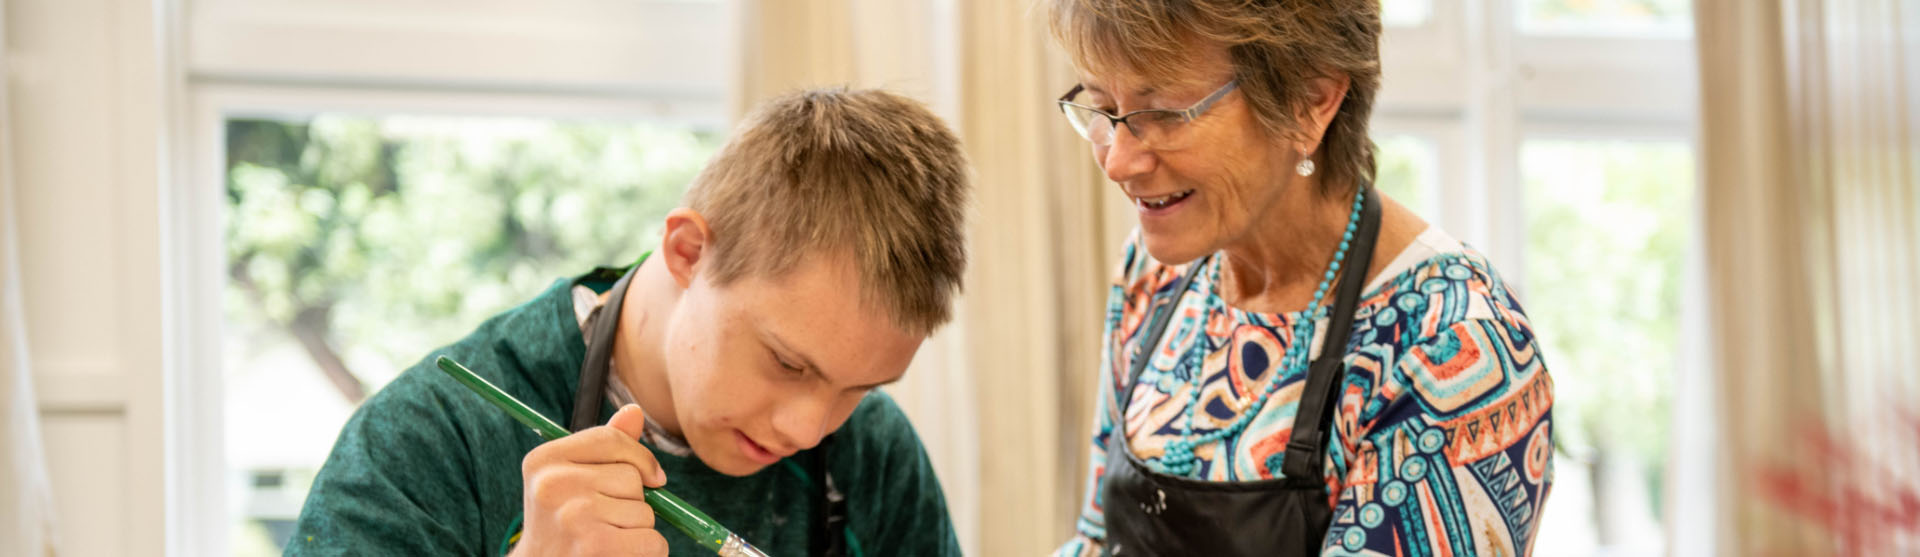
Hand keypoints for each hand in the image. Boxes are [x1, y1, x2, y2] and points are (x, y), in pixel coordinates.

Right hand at [510, 405, 669, 555]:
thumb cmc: (561, 527)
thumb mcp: (571, 482)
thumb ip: (603, 447)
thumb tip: (634, 411)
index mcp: (543, 461)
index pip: (611, 440)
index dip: (641, 458)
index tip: (653, 478)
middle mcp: (553, 485)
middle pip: (632, 478)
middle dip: (632, 502)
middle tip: (602, 522)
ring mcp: (574, 517)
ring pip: (645, 512)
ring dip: (638, 530)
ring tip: (606, 540)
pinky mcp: (596, 547)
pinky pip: (652, 541)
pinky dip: (647, 552)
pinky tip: (618, 556)